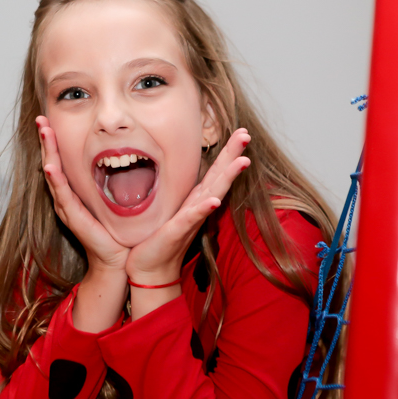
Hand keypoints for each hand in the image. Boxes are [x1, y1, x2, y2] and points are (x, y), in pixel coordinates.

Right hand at [36, 116, 128, 271]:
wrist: (118, 259)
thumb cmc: (117, 228)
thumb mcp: (114, 196)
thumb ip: (115, 177)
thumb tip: (126, 153)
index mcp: (73, 190)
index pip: (60, 159)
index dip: (55, 139)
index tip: (50, 118)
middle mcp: (65, 196)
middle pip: (51, 162)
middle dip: (46, 140)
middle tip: (41, 119)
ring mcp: (67, 207)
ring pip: (53, 174)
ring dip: (48, 152)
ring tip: (44, 132)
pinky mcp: (73, 217)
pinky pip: (62, 195)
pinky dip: (55, 180)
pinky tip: (51, 166)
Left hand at [126, 128, 251, 286]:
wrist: (150, 266)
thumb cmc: (158, 237)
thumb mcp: (169, 206)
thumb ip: (177, 188)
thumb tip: (173, 164)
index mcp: (195, 197)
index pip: (216, 170)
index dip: (229, 151)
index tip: (242, 132)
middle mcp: (198, 205)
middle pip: (220, 176)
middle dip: (234, 155)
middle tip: (247, 135)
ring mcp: (191, 218)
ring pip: (214, 193)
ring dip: (228, 177)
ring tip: (242, 161)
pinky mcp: (178, 230)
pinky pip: (192, 217)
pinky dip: (204, 209)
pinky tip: (214, 201)